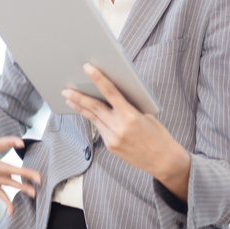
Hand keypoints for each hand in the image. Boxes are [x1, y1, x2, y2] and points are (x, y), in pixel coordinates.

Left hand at [63, 63, 190, 199]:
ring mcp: (113, 138)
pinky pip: (99, 128)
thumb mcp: (146, 114)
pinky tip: (85, 112)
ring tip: (69, 98)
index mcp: (131, 115)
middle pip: (95, 107)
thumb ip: (128, 105)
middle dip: (79, 97)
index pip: (111, 92)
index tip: (87, 68)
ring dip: (80, 107)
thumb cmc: (158, 133)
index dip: (98, 78)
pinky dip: (93, 118)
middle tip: (66, 89)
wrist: (163, 160)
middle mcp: (119, 127)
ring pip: (93, 118)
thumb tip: (111, 93)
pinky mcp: (110, 146)